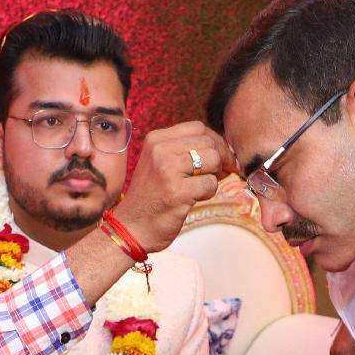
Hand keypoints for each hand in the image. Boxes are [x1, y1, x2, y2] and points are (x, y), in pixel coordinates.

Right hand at [117, 124, 231, 250]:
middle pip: (208, 142)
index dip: (216, 141)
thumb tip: (223, 149)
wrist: (131, 227)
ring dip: (215, 176)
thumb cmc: (151, 197)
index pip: (198, 128)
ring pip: (213, 160)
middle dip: (222, 158)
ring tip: (201, 187)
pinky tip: (194, 199)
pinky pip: (210, 184)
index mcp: (156, 140)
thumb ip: (184, 151)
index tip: (221, 157)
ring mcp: (168, 170)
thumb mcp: (160, 164)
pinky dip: (209, 193)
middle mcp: (160, 150)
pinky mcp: (177, 192)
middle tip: (221, 174)